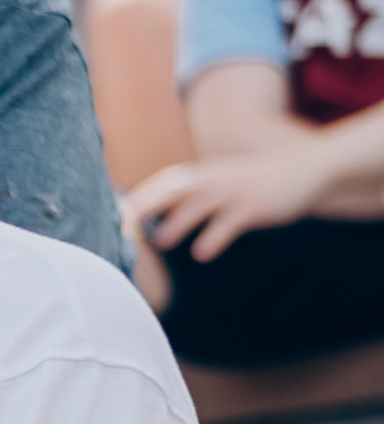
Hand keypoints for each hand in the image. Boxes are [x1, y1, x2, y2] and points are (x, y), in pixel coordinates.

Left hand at [129, 137, 329, 257]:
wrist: (303, 170)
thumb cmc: (257, 182)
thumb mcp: (225, 182)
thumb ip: (197, 195)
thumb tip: (165, 216)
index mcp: (207, 174)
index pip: (168, 181)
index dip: (144, 194)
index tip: (121, 211)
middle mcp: (216, 179)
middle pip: (176, 189)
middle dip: (151, 203)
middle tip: (128, 222)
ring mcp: (235, 192)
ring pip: (201, 204)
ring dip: (179, 221)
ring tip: (161, 240)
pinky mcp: (254, 206)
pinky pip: (231, 222)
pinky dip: (215, 237)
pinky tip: (201, 254)